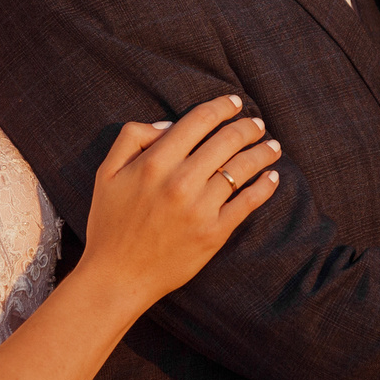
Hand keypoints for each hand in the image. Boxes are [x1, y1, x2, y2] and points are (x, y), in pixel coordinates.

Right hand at [79, 95, 280, 311]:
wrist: (117, 276)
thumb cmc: (110, 224)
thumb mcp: (107, 173)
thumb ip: (132, 138)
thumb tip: (168, 125)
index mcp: (155, 162)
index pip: (198, 121)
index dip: (221, 107)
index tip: (233, 103)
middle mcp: (181, 181)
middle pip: (226, 141)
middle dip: (247, 127)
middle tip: (257, 124)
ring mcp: (201, 208)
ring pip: (241, 169)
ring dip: (262, 152)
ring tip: (273, 146)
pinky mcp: (214, 233)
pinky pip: (247, 203)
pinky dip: (264, 187)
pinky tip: (272, 177)